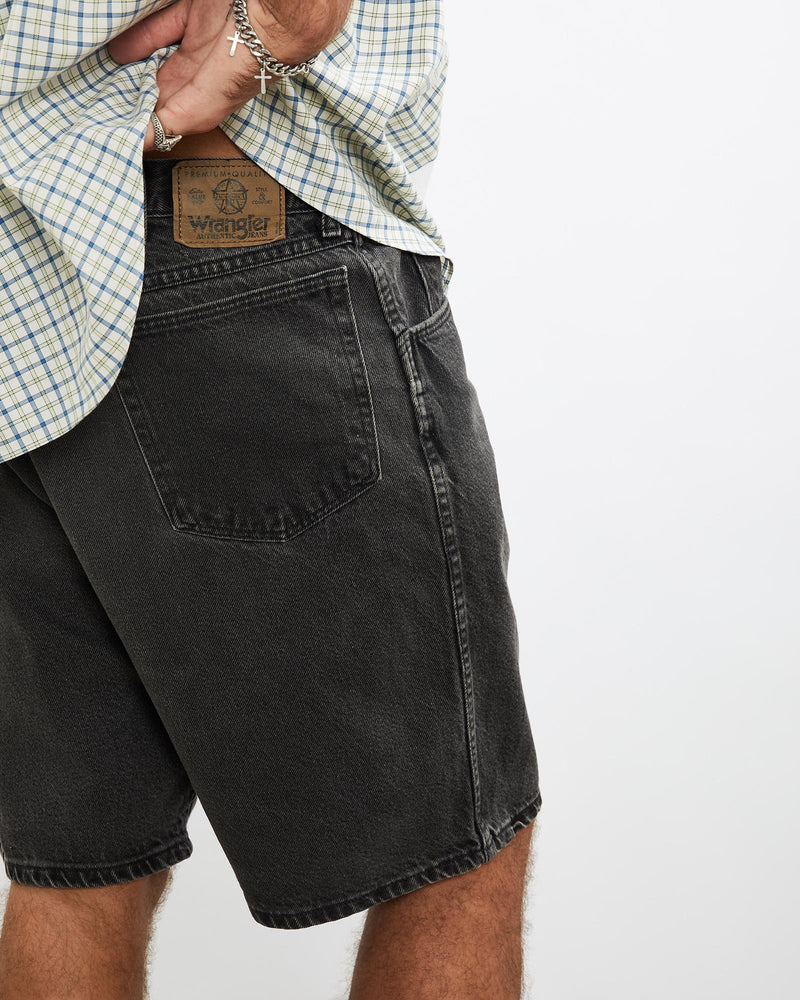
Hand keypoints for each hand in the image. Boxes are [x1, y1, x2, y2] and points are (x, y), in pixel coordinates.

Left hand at [108, 0, 311, 151]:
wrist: (280, 8)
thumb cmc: (253, 55)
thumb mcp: (213, 96)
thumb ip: (181, 116)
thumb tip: (147, 139)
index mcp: (211, 101)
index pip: (171, 120)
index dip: (144, 128)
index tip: (114, 135)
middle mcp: (204, 76)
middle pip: (160, 93)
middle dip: (133, 103)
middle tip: (101, 113)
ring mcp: (200, 44)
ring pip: (157, 63)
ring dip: (132, 72)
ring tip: (102, 83)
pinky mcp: (196, 14)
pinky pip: (160, 29)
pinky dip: (138, 39)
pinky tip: (118, 50)